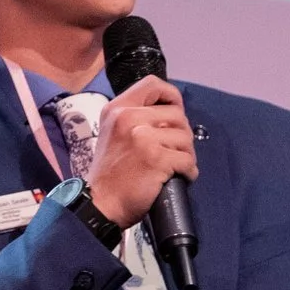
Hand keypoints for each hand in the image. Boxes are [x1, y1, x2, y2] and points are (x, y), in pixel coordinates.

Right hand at [87, 76, 196, 228]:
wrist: (100, 204)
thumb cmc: (111, 173)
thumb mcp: (114, 133)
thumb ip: (136, 118)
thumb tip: (171, 112)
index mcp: (117, 109)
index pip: (152, 84)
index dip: (171, 95)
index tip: (175, 110)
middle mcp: (128, 118)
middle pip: (177, 115)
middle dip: (181, 135)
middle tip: (173, 151)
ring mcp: (142, 138)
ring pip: (185, 138)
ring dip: (186, 154)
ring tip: (174, 166)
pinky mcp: (156, 158)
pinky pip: (188, 160)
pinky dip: (189, 171)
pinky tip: (180, 177)